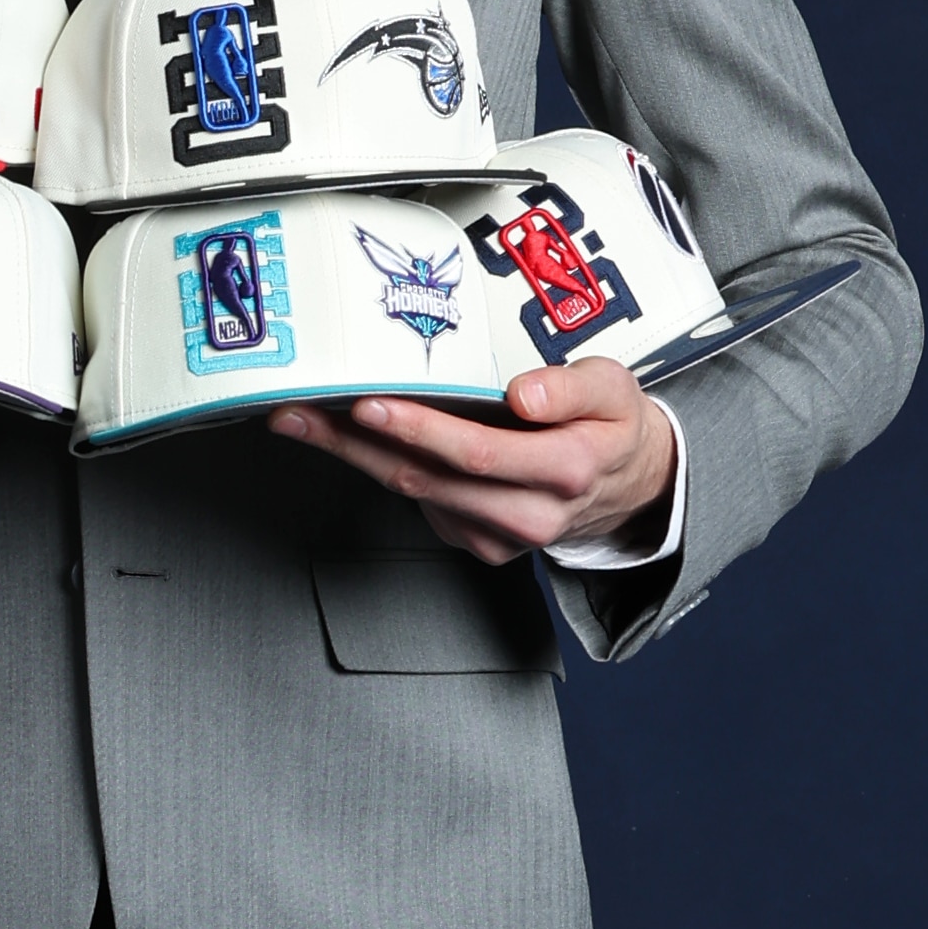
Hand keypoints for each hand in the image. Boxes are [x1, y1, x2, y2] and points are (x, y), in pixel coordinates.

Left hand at [270, 361, 676, 563]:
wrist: (628, 487)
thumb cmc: (612, 427)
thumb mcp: (615, 390)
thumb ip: (574, 386)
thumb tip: (523, 394)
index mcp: (563, 470)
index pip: (477, 453)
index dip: (419, 430)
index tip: (370, 405)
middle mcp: (529, 514)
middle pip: (426, 479)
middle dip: (355, 444)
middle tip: (299, 411)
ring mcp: (499, 536)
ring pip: (413, 494)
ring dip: (352, 456)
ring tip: (303, 419)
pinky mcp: (479, 542)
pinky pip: (422, 504)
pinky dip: (383, 468)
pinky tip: (353, 439)